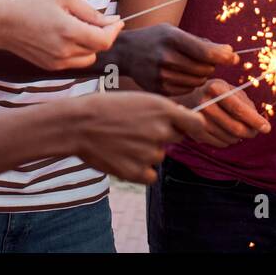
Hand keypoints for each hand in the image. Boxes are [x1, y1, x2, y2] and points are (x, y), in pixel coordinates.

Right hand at [0, 0, 122, 69]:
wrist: (2, 23)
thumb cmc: (32, 4)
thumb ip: (90, 12)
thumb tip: (111, 21)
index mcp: (68, 31)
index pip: (104, 40)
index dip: (114, 31)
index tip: (117, 21)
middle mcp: (64, 51)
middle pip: (98, 49)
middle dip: (102, 34)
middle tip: (96, 20)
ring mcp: (57, 62)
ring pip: (88, 58)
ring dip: (90, 45)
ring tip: (78, 28)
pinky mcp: (51, 68)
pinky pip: (74, 62)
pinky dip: (78, 51)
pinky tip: (67, 37)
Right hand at [66, 92, 205, 183]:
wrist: (78, 125)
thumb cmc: (107, 107)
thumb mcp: (139, 99)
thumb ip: (164, 111)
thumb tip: (188, 120)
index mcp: (162, 109)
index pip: (197, 124)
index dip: (193, 126)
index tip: (188, 129)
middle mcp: (160, 131)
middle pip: (175, 138)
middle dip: (162, 135)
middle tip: (136, 130)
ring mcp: (149, 153)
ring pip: (159, 156)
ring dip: (146, 152)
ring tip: (122, 141)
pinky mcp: (137, 172)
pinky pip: (150, 175)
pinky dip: (140, 170)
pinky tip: (123, 157)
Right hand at [110, 25, 238, 93]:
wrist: (126, 52)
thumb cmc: (156, 39)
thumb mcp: (174, 32)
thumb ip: (202, 43)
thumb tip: (231, 55)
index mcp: (171, 38)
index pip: (205, 52)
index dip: (223, 56)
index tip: (234, 58)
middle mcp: (166, 57)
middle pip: (205, 69)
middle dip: (210, 65)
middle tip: (202, 59)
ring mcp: (162, 75)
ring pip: (198, 81)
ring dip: (200, 75)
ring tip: (187, 65)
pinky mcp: (160, 89)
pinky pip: (187, 89)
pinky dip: (189, 83)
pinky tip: (179, 74)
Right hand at [179, 79, 269, 146]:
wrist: (186, 99)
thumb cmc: (214, 93)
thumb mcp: (229, 89)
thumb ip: (245, 103)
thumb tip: (259, 122)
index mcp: (215, 88)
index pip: (239, 109)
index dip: (255, 120)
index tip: (267, 128)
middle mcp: (204, 104)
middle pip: (235, 127)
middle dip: (250, 131)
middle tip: (256, 131)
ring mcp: (198, 120)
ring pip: (229, 138)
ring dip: (240, 136)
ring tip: (240, 128)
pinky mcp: (195, 133)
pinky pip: (221, 143)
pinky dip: (229, 140)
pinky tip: (228, 132)